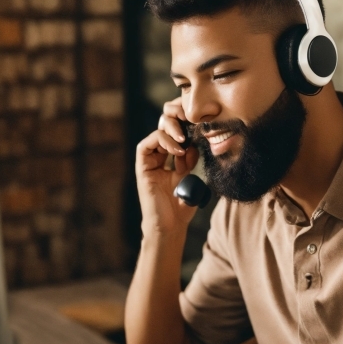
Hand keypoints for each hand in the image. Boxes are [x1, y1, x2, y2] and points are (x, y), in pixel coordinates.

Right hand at [136, 98, 198, 235]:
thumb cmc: (183, 205)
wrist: (171, 226)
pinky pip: (146, 145)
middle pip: (166, 125)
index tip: (200, 119)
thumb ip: (192, 159)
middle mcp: (159, 156)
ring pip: (157, 132)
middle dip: (177, 118)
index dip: (186, 121)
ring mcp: (150, 161)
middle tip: (190, 119)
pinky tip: (177, 150)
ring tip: (184, 139)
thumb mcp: (193, 177)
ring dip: (171, 130)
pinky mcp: (142, 167)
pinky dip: (162, 142)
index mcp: (171, 158)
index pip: (178, 131)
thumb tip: (195, 142)